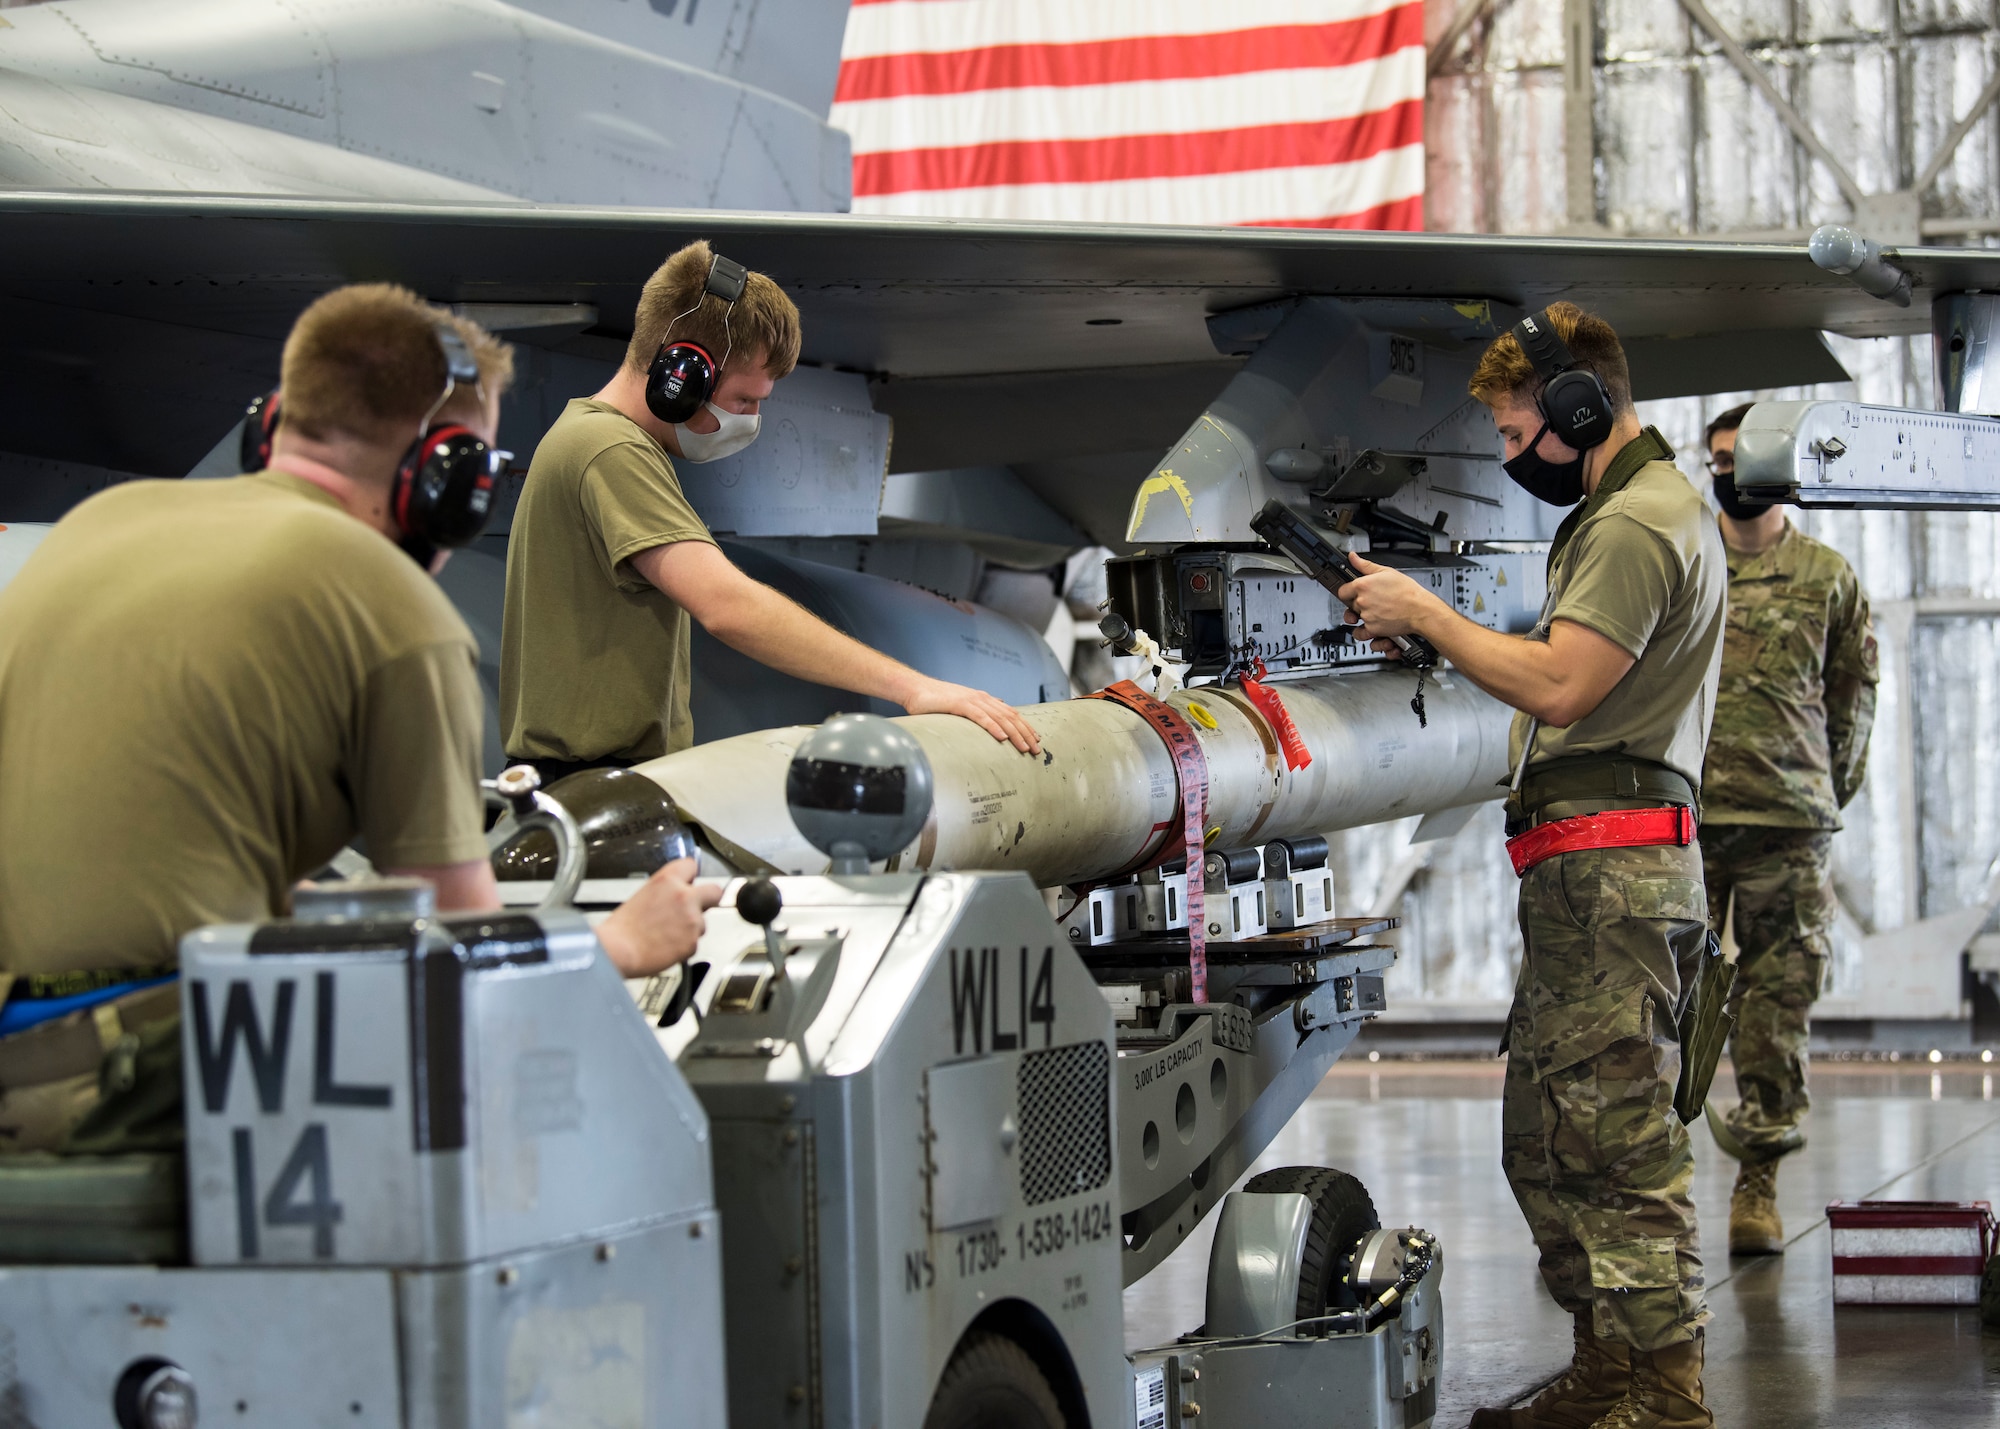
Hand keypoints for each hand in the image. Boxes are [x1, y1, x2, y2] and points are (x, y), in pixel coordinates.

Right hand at [594, 858, 723, 977]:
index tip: (690, 882)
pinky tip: (667, 946)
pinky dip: (684, 946)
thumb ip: (665, 892)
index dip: (690, 876)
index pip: (691, 865)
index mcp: (667, 880)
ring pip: (703, 922)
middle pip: (715, 891)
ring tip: (668, 934)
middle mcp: (684, 896)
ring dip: (691, 928)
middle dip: (709, 899)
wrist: (618, 951)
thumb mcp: (642, 895)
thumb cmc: (623, 928)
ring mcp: (692, 919)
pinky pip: (694, 942)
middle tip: (697, 908)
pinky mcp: (693, 941)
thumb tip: (675, 895)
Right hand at [904, 677, 1042, 754]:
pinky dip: (993, 727)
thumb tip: (997, 707)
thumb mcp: (961, 704)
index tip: (1036, 739)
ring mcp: (972, 700)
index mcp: (984, 699)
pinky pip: (981, 717)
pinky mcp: (960, 705)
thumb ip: (979, 708)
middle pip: (1010, 717)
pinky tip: (1002, 737)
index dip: (1025, 726)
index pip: (1010, 714)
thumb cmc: (936, 700)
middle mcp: (982, 698)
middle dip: (1025, 733)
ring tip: (1025, 747)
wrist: (915, 689)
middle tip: (1036, 750)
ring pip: (1000, 718)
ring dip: (1014, 733)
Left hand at [1337, 551, 1445, 653]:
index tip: (1352, 592)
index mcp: (1363, 585)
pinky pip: (1362, 632)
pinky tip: (1374, 624)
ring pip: (1357, 617)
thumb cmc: (1408, 591)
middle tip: (1372, 601)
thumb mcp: (1387, 572)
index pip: (1342, 590)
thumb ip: (1365, 565)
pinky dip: (1367, 630)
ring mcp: (1366, 616)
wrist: (1420, 610)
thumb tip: (1353, 557)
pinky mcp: (1372, 629)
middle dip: (1358, 603)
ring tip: (1374, 612)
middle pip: (1350, 604)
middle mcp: (1362, 601)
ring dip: (1363, 615)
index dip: (1348, 591)